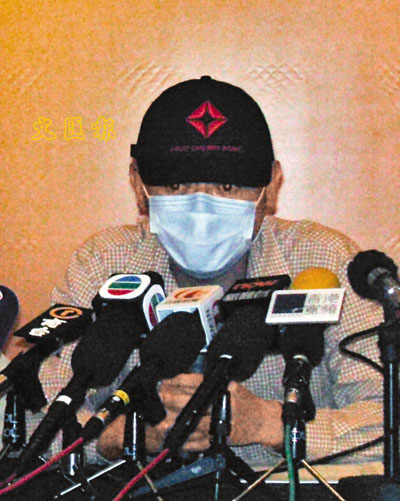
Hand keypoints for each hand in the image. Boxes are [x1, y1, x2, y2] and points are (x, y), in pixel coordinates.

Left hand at [146, 374, 282, 452]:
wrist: (263, 420)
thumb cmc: (245, 401)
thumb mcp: (230, 384)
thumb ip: (210, 382)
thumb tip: (183, 380)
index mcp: (224, 388)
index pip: (197, 382)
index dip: (179, 381)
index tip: (166, 381)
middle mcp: (222, 404)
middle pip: (193, 402)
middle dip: (173, 400)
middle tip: (161, 398)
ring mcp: (221, 423)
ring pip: (194, 423)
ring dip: (176, 422)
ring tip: (162, 420)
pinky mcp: (221, 438)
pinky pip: (201, 442)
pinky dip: (187, 442)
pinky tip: (176, 439)